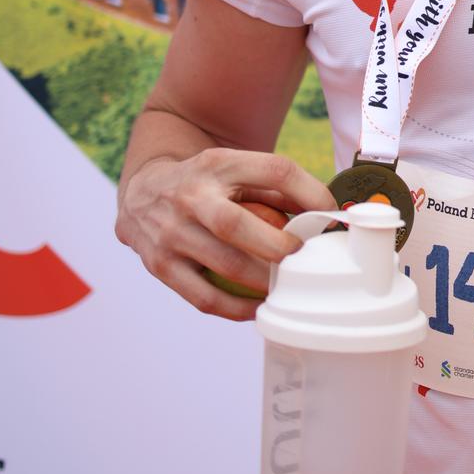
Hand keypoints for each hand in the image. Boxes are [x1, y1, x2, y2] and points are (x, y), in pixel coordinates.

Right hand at [116, 148, 336, 322]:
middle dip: (279, 247)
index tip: (330, 216)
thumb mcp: (236, 168)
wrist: (142, 190)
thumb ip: (277, 188)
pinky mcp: (160, 265)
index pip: (274, 171)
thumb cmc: (207, 183)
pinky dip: (237, 308)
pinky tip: (259, 307)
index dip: (310, 193)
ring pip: (225, 265)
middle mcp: (191, 196)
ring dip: (265, 282)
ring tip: (288, 286)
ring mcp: (171, 232)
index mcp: (219, 164)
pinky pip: (204, 297)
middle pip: (236, 224)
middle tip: (304, 259)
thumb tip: (326, 215)